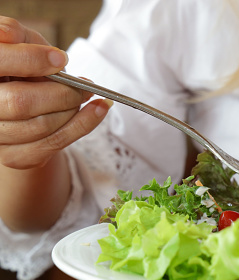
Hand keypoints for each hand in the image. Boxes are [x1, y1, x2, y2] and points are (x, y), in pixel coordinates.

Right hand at [0, 16, 111, 169]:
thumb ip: (17, 35)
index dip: (31, 60)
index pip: (0, 63)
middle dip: (62, 93)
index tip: (61, 59)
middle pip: (21, 103)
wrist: (26, 96)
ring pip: (39, 126)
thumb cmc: (24, 64)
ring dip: (73, 110)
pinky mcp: (14, 156)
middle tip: (84, 85)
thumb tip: (9, 34)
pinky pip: (52, 145)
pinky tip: (98, 111)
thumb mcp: (22, 42)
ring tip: (87, 95)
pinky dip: (82, 126)